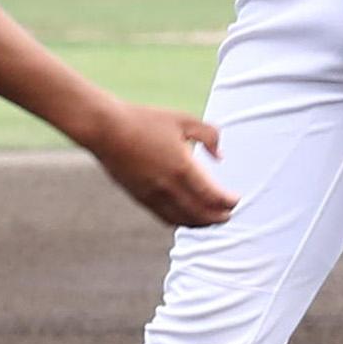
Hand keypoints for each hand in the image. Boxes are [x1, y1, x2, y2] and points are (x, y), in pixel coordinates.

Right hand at [87, 101, 238, 228]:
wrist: (106, 129)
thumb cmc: (144, 120)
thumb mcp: (183, 120)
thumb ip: (209, 136)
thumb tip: (220, 156)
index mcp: (182, 168)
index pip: (213, 196)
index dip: (228, 202)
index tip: (236, 199)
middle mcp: (168, 188)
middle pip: (201, 214)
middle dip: (218, 217)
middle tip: (229, 214)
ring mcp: (152, 196)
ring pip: (183, 220)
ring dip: (201, 223)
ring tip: (211, 219)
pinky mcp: (140, 198)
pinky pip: (165, 218)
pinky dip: (181, 221)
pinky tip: (186, 216)